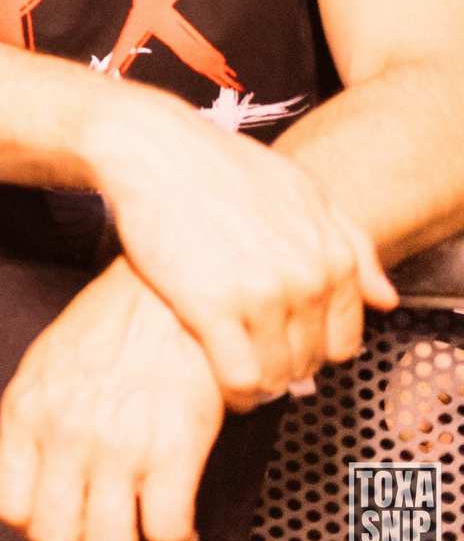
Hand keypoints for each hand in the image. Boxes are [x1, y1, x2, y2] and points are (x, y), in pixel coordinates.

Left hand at [0, 262, 223, 540]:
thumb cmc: (116, 323)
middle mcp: (65, 435)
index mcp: (27, 413)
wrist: (168, 295)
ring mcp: (117, 447)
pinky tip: (178, 536)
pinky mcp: (172, 452)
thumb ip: (39, 422)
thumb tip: (40, 476)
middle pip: (54, 538)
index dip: (34, 536)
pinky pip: (166, 530)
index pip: (7, 505)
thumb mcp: (49, 366)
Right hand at [86, 100, 395, 409]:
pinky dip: (233, 390)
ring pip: (276, 374)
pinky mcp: (211, 307)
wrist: (155, 150)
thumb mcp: (303, 190)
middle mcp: (308, 280)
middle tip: (250, 350)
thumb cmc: (221, 165)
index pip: (343, 340)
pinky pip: (239, 377)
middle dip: (282, 363)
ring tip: (231, 364)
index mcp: (334, 257)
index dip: (312, 348)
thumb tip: (386, 300)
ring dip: (257, 380)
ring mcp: (261, 295)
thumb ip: (353, 243)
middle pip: (309, 361)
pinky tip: (216, 373)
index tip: (283, 342)